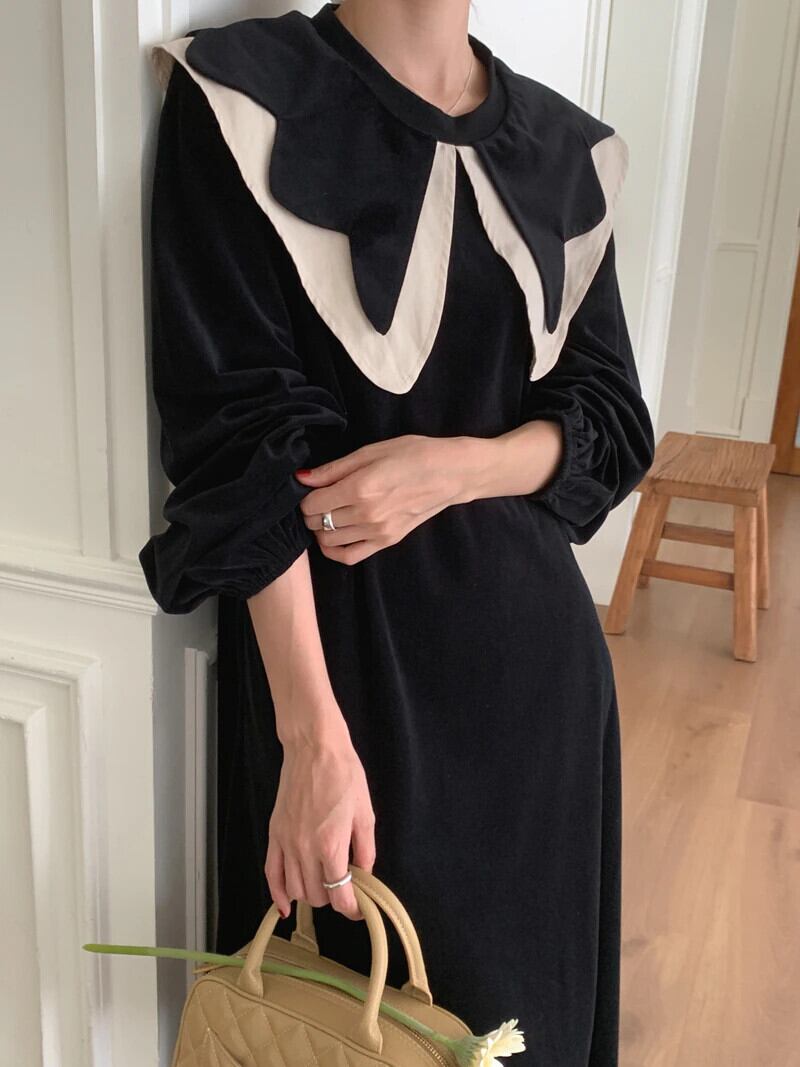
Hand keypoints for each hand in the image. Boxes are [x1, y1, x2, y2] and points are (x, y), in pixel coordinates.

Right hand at [265, 717, 375, 921]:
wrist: (314, 748)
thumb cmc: (344, 775)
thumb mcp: (365, 814)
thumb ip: (366, 851)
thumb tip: (364, 875)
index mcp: (331, 847)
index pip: (340, 897)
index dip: (352, 909)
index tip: (359, 908)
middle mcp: (305, 850)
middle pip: (317, 897)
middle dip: (334, 898)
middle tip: (345, 886)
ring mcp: (286, 843)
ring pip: (295, 890)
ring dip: (311, 895)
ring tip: (324, 884)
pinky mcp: (274, 834)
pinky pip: (271, 873)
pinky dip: (277, 894)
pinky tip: (285, 904)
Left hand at [296, 435, 469, 563]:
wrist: (451, 473)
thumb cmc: (413, 454)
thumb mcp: (370, 451)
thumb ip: (334, 469)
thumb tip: (303, 478)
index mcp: (360, 488)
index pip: (312, 503)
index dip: (305, 496)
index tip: (312, 488)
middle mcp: (366, 514)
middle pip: (317, 522)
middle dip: (311, 511)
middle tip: (320, 499)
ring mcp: (377, 531)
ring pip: (328, 541)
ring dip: (321, 529)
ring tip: (329, 514)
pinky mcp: (387, 541)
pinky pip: (349, 557)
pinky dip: (334, 550)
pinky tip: (335, 536)